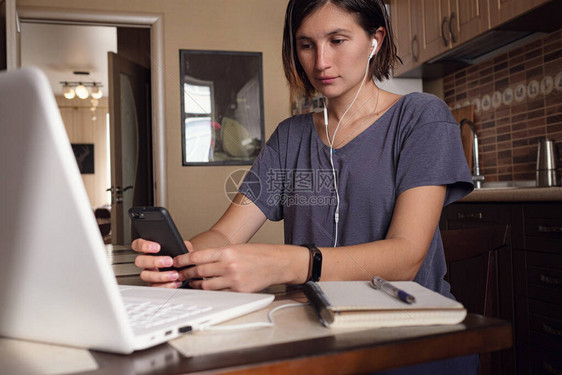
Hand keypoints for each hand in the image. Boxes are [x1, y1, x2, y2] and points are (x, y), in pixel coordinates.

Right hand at [132, 238, 193, 287]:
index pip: (138, 244)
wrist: (187, 269)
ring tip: (175, 274)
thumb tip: (182, 246)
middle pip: (139, 261)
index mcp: (150, 250)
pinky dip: (166, 286)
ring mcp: (149, 274)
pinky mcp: (153, 284)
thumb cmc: (181, 257)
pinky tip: (175, 282)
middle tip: (169, 261)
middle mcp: (146, 262)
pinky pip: (154, 287)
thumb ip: (181, 245)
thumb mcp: (183, 248)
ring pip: (145, 275)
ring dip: (160, 276)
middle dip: (154, 261)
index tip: (157, 247)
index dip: (144, 245)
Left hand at [175, 243, 300, 292]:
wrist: (277, 263)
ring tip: (191, 283)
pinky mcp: (239, 291)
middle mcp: (228, 265)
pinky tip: (207, 289)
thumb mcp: (236, 247)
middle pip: (198, 271)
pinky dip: (210, 292)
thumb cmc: (258, 254)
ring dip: (195, 285)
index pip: (197, 256)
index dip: (183, 259)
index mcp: (227, 251)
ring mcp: (233, 279)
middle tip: (179, 274)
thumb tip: (198, 259)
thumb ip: (218, 254)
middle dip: (186, 273)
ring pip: (205, 285)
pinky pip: (219, 294)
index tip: (175, 261)